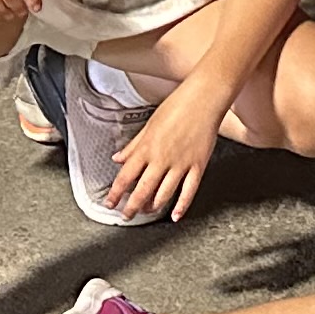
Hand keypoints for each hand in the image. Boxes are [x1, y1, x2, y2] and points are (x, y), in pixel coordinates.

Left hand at [104, 80, 229, 221]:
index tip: (110, 203)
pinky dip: (181, 207)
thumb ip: (133, 145)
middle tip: (126, 215)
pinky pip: (188, 192)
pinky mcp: (197, 166)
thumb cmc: (178, 105)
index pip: (125, 176)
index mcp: (147, 147)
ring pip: (163, 195)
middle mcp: (162, 159)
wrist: (204, 98)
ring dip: (153, 207)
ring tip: (147, 211)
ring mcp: (180, 164)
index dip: (115, 193)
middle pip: (142, 190)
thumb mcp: (150, 123)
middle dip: (132, 207)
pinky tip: (175, 215)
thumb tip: (118, 158)